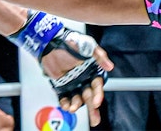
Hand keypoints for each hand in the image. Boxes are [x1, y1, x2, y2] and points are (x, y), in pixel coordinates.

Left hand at [8, 11, 112, 125]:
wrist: (50, 42)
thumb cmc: (70, 41)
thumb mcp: (88, 45)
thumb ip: (99, 56)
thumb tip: (110, 67)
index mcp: (92, 70)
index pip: (97, 85)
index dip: (98, 94)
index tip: (97, 101)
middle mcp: (84, 78)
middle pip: (90, 96)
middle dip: (93, 109)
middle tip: (95, 120)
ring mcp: (73, 83)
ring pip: (78, 99)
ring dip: (77, 105)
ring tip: (73, 108)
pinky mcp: (62, 86)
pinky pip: (65, 98)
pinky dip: (66, 103)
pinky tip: (66, 106)